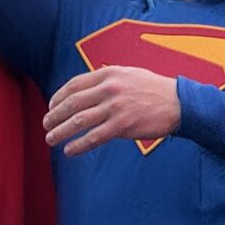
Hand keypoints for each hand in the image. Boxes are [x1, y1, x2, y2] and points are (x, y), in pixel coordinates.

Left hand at [43, 66, 180, 155]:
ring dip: (61, 131)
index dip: (58, 97)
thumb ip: (107, 79)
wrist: (179, 103)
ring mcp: (116, 107)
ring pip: (79, 121)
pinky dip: (79, 145)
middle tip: (45, 124)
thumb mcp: (129, 74)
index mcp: (109, 74)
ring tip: (50, 138)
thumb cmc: (153, 89)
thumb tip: (86, 88)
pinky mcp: (123, 125)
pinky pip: (94, 137)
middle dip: (55, 115)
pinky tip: (69, 150)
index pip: (74, 85)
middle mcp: (109, 88)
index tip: (51, 107)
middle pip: (73, 103)